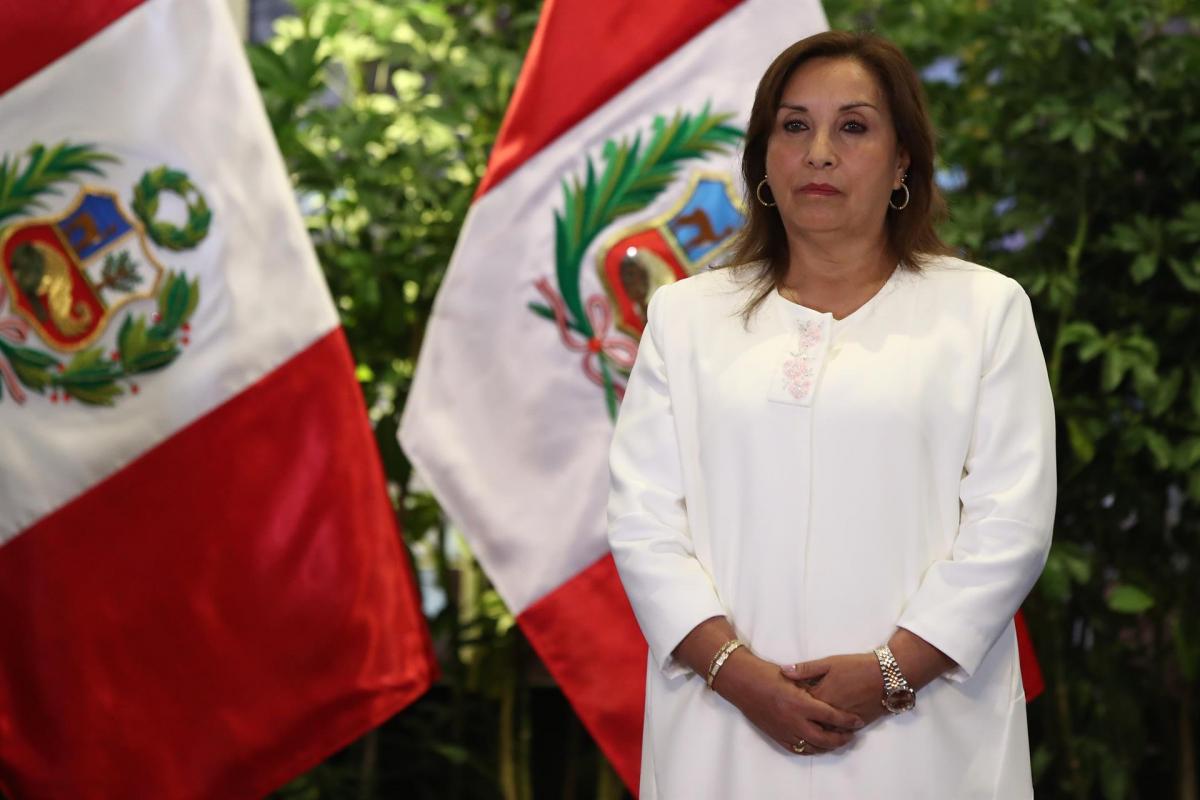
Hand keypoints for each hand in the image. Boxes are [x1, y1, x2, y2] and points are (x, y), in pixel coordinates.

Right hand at [714, 650, 865, 754]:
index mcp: (800, 703)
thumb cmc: (767, 674)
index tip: (858, 721)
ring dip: (828, 746)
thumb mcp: (794, 677)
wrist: (742, 682)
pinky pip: (798, 749)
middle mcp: (793, 721)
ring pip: (813, 746)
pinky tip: (818, 745)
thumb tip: (831, 694)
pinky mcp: (776, 736)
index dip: (847, 720)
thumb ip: (812, 688)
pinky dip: (811, 749)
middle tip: (851, 735)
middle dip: (841, 738)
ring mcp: (784, 731)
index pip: (831, 717)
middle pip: (825, 738)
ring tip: (838, 740)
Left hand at [780, 653, 886, 727]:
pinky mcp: (857, 726)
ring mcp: (844, 722)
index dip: (791, 704)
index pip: (799, 706)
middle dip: (801, 720)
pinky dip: (832, 733)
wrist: (887, 676)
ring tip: (806, 726)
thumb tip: (783, 671)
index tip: (784, 701)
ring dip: (815, 730)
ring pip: (824, 732)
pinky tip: (826, 729)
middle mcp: (830, 713)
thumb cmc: (856, 666)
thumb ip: (806, 669)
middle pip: (810, 722)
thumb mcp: (829, 662)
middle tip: (792, 716)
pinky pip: (840, 734)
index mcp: (821, 696)